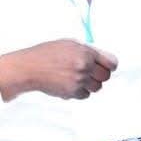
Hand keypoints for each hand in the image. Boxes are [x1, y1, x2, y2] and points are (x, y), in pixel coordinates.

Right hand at [0, 39, 117, 100]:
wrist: (28, 68)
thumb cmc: (46, 54)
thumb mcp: (70, 44)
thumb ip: (88, 51)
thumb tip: (102, 58)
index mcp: (86, 53)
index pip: (111, 62)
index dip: (110, 66)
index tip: (109, 67)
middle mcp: (84, 66)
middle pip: (105, 76)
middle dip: (100, 75)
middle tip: (92, 74)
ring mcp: (78, 80)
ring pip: (97, 87)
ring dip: (90, 85)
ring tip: (79, 79)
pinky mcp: (71, 92)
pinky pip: (85, 95)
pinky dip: (80, 92)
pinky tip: (70, 85)